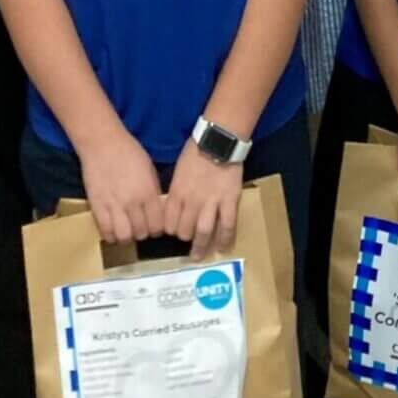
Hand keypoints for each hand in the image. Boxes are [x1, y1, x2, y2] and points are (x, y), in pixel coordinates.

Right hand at [80, 132, 164, 244]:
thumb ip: (153, 193)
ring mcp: (113, 206)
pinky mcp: (96, 206)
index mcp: (148, 193)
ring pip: (124, 236)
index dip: (157, 229)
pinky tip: (113, 230)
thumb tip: (155, 210)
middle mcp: (132, 202)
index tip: (154, 226)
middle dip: (143, 233)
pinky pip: (105, 231)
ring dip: (127, 237)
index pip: (157, 225)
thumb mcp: (149, 170)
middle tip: (140, 227)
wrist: (101, 143)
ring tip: (127, 231)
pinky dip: (111, 236)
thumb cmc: (129, 152)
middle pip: (141, 233)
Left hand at [164, 140, 242, 259]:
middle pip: (184, 230)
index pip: (169, 221)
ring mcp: (211, 203)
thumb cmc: (195, 152)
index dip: (170, 229)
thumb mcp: (178, 171)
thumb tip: (174, 207)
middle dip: (184, 238)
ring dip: (201, 246)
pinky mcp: (229, 201)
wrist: (217, 142)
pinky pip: (227, 225)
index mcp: (177, 193)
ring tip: (199, 256)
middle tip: (187, 241)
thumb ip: (176, 191)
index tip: (173, 231)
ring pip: (204, 231)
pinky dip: (225, 239)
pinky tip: (223, 247)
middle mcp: (192, 201)